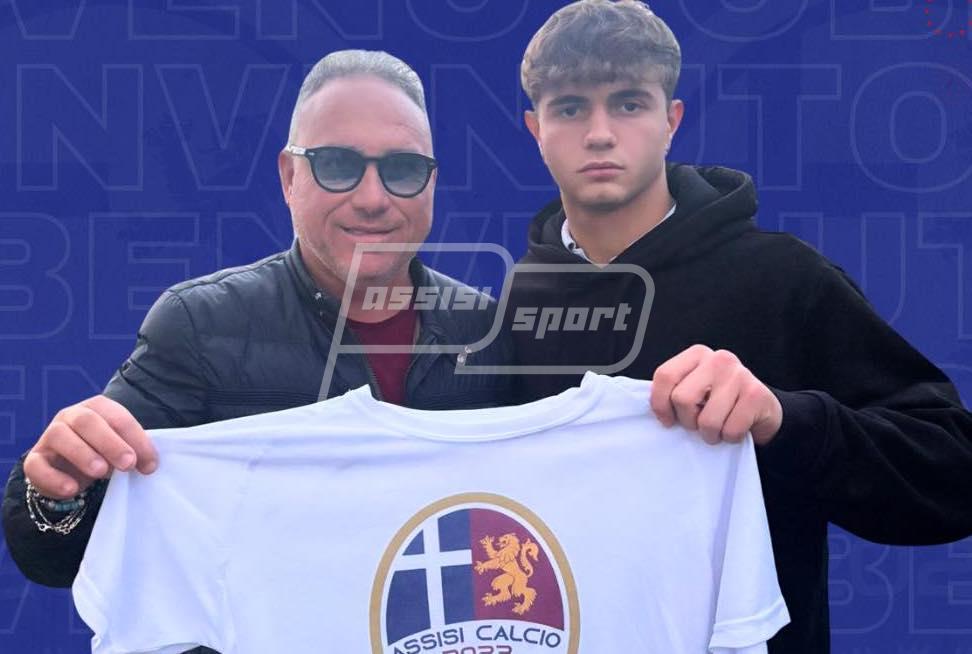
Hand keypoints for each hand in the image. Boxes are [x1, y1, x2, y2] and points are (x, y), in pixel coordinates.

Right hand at [23, 395, 158, 498]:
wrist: (70, 471)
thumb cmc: (103, 454)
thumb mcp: (121, 450)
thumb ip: (135, 452)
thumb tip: (150, 465)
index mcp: (97, 408)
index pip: (118, 417)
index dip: (136, 439)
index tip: (150, 464)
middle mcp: (71, 416)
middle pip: (87, 421)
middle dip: (110, 443)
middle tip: (127, 464)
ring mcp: (49, 436)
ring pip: (60, 436)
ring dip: (83, 454)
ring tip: (101, 472)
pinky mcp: (34, 459)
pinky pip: (37, 465)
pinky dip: (54, 478)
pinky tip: (71, 489)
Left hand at [650, 345, 781, 445]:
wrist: (763, 409)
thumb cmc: (722, 402)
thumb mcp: (696, 389)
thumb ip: (675, 391)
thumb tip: (657, 410)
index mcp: (697, 355)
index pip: (665, 376)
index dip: (660, 404)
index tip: (667, 420)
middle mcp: (718, 359)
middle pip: (682, 399)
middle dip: (688, 421)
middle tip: (699, 423)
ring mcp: (739, 375)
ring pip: (707, 420)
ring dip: (710, 434)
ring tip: (718, 427)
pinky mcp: (756, 395)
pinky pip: (730, 430)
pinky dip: (730, 437)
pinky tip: (735, 427)